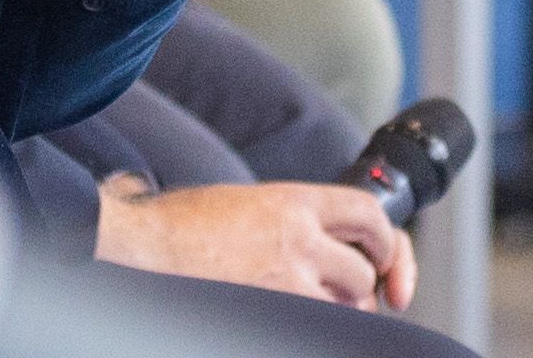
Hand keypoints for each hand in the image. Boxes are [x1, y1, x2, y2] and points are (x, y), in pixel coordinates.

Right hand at [92, 177, 414, 310]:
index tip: (387, 263)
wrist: (144, 250)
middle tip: (345, 301)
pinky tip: (287, 324)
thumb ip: (289, 219)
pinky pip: (321, 328)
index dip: (388, 242)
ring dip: (338, 313)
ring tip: (305, 309)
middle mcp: (300, 237)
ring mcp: (290, 280)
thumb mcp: (243, 202)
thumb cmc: (179, 228)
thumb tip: (318, 245)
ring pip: (349, 307)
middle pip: (362, 270)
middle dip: (359, 290)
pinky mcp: (279, 313)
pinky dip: (315, 330)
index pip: (368, 213)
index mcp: (292, 202)